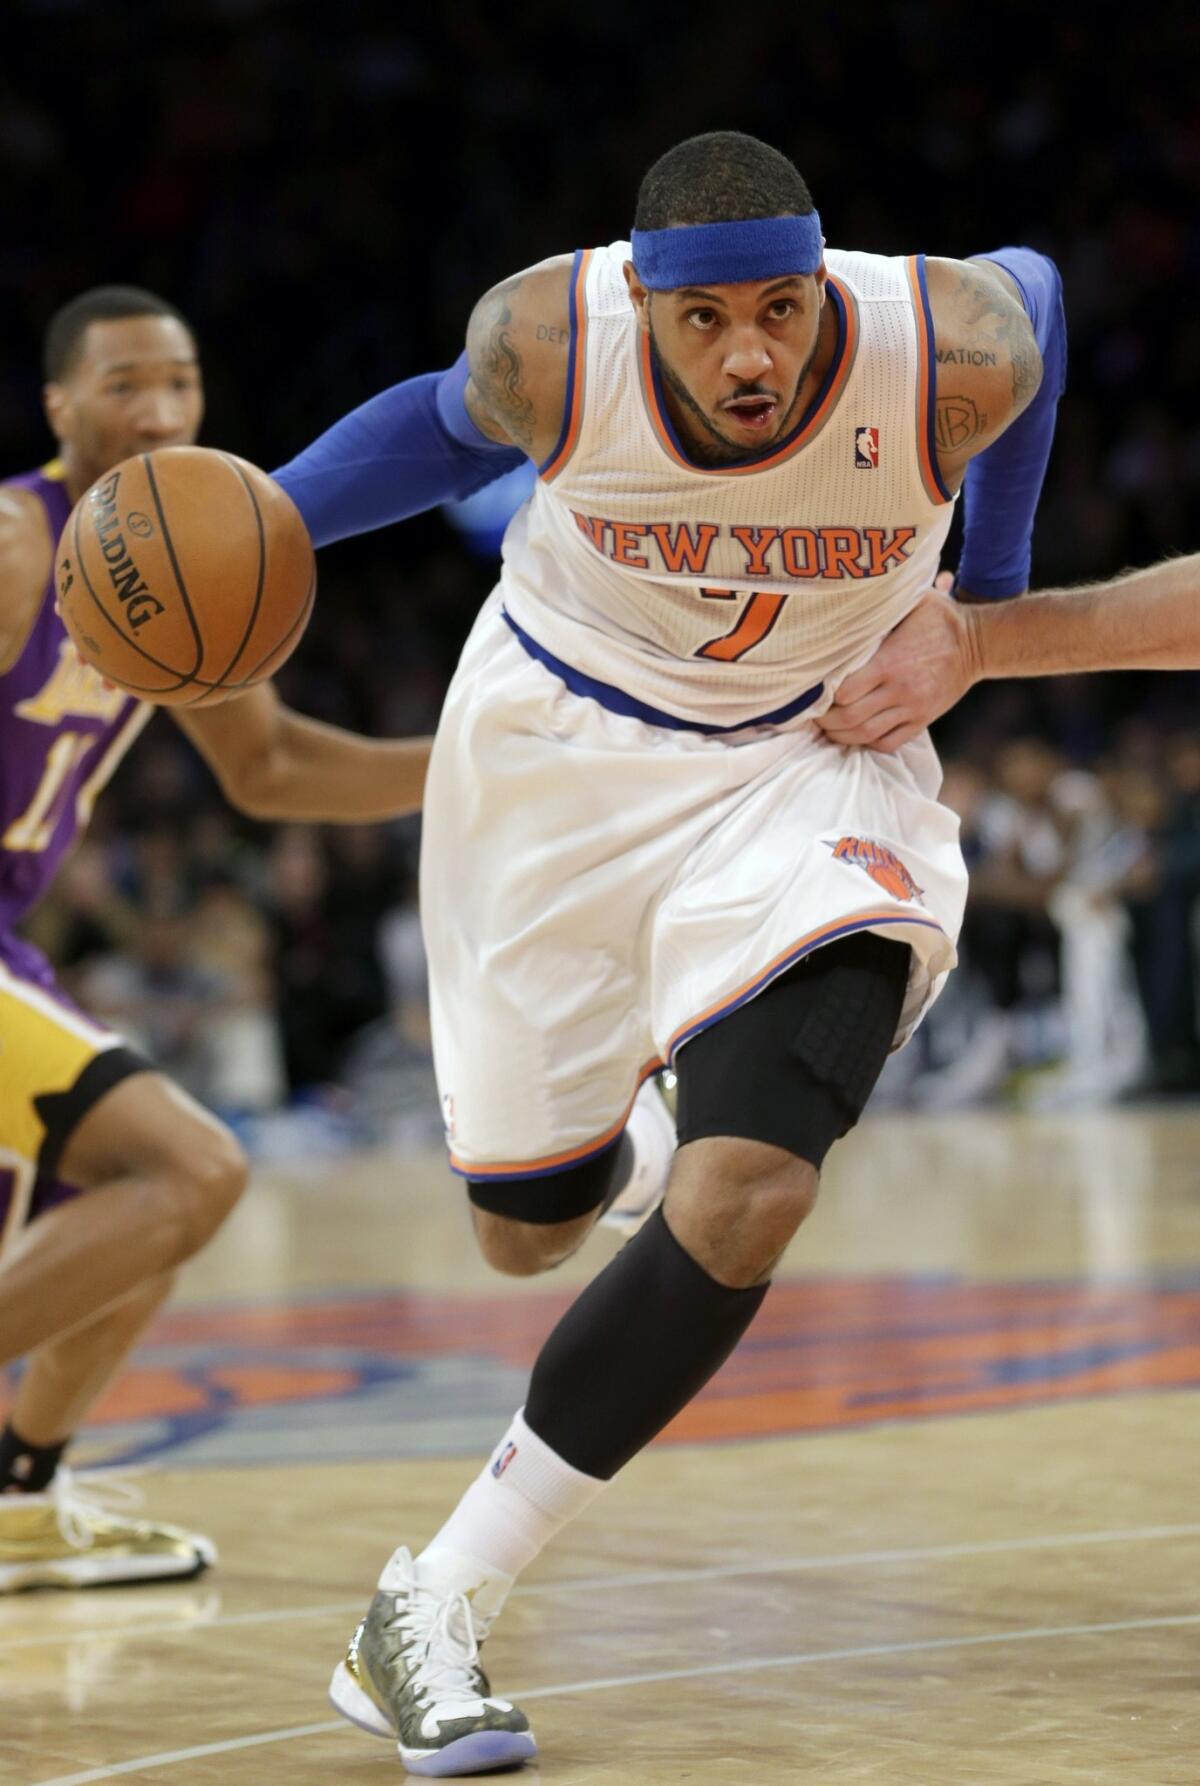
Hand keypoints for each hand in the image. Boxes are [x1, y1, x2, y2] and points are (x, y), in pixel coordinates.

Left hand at [816, 572, 981, 752]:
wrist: (979, 643)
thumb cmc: (939, 617)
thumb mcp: (911, 601)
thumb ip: (878, 608)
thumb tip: (843, 603)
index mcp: (891, 662)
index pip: (845, 690)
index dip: (825, 694)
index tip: (815, 689)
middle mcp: (900, 690)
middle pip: (850, 718)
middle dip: (826, 721)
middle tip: (814, 715)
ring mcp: (912, 708)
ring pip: (866, 735)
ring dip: (842, 736)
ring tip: (829, 728)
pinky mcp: (922, 720)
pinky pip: (889, 743)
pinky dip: (868, 743)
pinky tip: (857, 734)